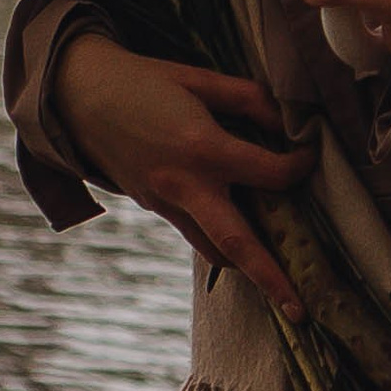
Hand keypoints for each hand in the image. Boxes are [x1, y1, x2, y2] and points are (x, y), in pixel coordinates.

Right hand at [51, 32, 313, 318]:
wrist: (78, 97)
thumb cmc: (145, 81)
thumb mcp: (200, 79)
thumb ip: (249, 99)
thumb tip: (288, 122)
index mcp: (202, 149)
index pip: (268, 173)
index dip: (300, 166)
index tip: (312, 156)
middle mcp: (184, 186)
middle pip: (236, 243)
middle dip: (271, 278)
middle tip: (300, 312)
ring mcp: (165, 203)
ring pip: (213, 249)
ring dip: (245, 266)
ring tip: (278, 281)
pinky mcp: (152, 208)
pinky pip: (193, 234)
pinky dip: (220, 241)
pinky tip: (241, 234)